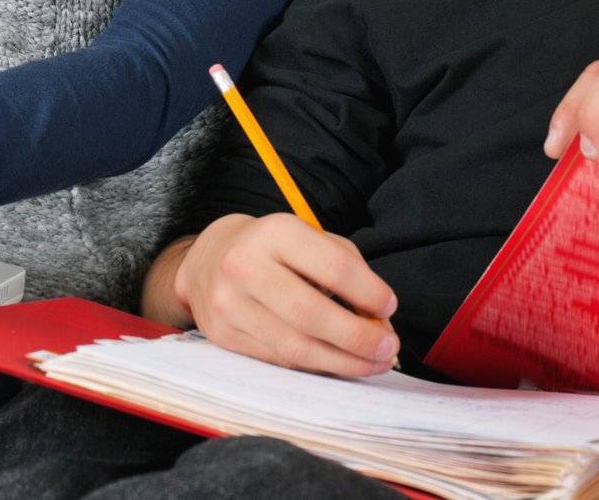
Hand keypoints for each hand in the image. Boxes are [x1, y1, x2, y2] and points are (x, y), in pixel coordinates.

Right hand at [169, 213, 399, 376]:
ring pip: (295, 346)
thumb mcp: (309, 239)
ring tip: (373, 363)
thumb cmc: (274, 250)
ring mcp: (229, 304)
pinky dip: (316, 366)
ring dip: (343, 361)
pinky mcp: (223, 336)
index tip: (390, 306)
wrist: (208, 260)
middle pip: (310, 313)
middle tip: (388, 348)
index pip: (332, 267)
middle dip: (357, 337)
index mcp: (275, 232)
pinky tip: (339, 363)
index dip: (368, 292)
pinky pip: (279, 360)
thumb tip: (379, 320)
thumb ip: (347, 270)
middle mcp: (245, 266)